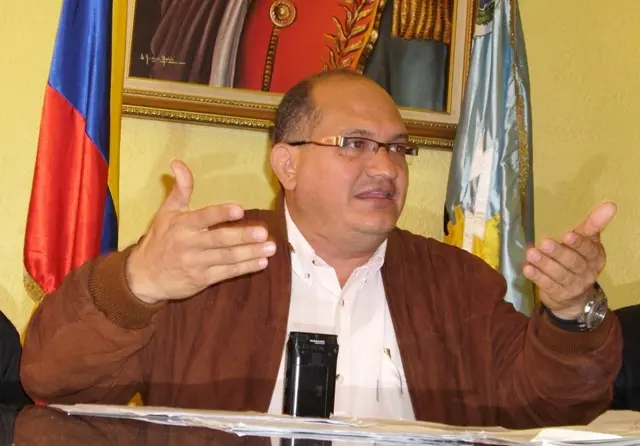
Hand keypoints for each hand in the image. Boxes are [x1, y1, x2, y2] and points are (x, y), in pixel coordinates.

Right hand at [126, 160, 275, 303]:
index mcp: (182, 225)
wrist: (145, 276)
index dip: (221, 214)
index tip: (240, 210)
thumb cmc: (159, 240)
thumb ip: (180, 189)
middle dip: (242, 237)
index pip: (204, 217)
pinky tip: (261, 262)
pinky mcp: (202, 279)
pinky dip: (245, 268)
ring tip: (270, 247)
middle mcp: (189, 244)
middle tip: (263, 232)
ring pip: (227, 258)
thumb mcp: (166, 212)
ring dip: (250, 253)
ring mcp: (196, 264)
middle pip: (219, 240)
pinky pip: (226, 274)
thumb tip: (178, 163)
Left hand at [523, 202, 615, 319]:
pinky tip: (527, 268)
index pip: (589, 250)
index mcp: (595, 257)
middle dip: (558, 252)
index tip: (567, 235)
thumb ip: (593, 224)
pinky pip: (548, 286)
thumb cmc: (577, 258)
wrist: (574, 295)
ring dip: (544, 264)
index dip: (579, 243)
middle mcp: (587, 272)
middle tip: (544, 243)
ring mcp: (574, 286)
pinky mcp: (559, 296)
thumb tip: (610, 205)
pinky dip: (537, 277)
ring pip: (559, 274)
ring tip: (531, 254)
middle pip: (573, 262)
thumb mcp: (586, 241)